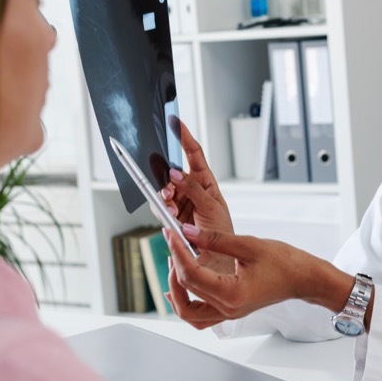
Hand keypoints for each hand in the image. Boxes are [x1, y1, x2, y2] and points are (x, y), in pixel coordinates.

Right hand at [160, 119, 233, 273]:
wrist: (217, 258)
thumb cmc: (222, 232)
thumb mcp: (212, 207)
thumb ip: (193, 190)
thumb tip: (175, 174)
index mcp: (205, 181)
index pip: (193, 153)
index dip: (184, 137)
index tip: (176, 122)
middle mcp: (191, 189)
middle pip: (172, 171)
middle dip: (166, 174)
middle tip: (167, 181)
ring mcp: (180, 202)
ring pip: (163, 190)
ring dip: (164, 195)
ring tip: (170, 204)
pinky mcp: (171, 217)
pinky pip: (159, 207)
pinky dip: (162, 210)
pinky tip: (169, 216)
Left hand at [164, 223, 352, 328]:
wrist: (303, 278)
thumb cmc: (284, 263)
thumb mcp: (248, 245)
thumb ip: (215, 239)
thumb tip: (187, 233)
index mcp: (232, 294)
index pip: (191, 275)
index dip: (178, 252)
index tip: (171, 234)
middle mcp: (228, 309)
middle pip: (186, 291)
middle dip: (174, 265)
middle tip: (172, 243)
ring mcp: (228, 313)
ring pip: (187, 312)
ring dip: (176, 289)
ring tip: (174, 264)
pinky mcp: (230, 310)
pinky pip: (199, 315)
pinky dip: (185, 302)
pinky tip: (179, 287)